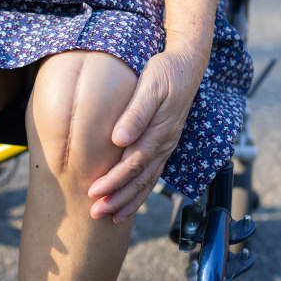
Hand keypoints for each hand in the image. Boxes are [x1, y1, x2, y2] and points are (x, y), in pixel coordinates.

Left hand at [87, 46, 207, 223]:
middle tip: (96, 214)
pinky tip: (131, 200)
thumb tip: (119, 138)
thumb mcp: (150, 86)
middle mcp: (164, 143)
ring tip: (112, 216)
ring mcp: (166, 145)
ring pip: (148, 180)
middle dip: (118, 199)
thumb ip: (135, 113)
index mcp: (159, 132)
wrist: (188, 64)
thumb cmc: (166, 72)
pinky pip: (153, 173)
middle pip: (140, 179)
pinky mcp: (164, 143)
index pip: (133, 164)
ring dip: (129, 200)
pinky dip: (141, 190)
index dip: (113, 181)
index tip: (93, 193)